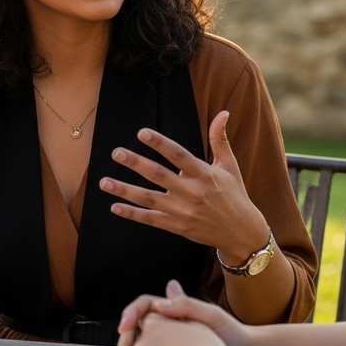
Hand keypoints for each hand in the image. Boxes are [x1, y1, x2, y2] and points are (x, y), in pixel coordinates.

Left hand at [99, 111, 268, 260]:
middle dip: (136, 164)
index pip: (178, 156)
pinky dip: (132, 214)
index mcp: (205, 174)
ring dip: (125, 190)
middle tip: (117, 152)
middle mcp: (192, 192)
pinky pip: (151, 220)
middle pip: (159, 176)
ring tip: (103, 182)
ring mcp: (183, 212)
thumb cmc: (235, 193)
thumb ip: (220, 139)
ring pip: (149, 199)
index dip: (160, 144)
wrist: (242, 232)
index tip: (142, 133)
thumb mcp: (230, 165)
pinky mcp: (178, 226)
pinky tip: (115, 206)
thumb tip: (223, 113)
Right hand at [118, 279, 250, 345]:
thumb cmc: (231, 332)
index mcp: (174, 310)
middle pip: (135, 331)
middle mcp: (167, 326)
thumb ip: (186, 305)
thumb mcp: (211, 315)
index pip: (143, 306)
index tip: (126, 326)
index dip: (130, 314)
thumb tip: (161, 301)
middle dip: (125, 345)